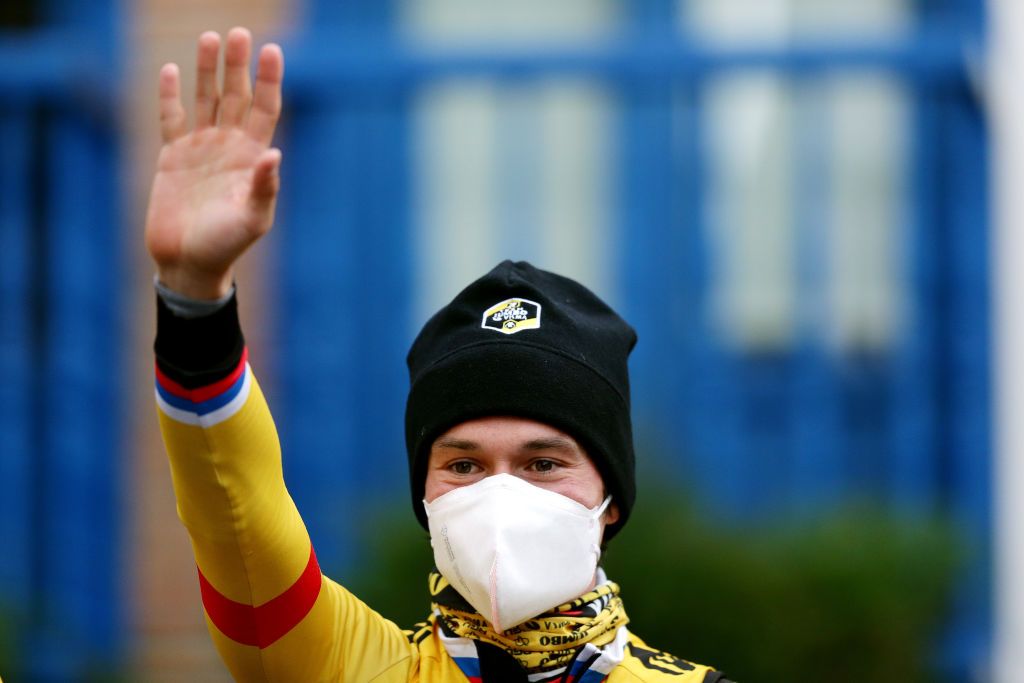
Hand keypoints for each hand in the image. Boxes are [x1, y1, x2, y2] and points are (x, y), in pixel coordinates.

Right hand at [145, 27, 283, 298]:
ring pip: (206, 99)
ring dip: (208, 70)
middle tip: (238, 33)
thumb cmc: (226, 245)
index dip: (269, 80)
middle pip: (236, 96)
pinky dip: (170, 95)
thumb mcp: (251, 219)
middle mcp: (229, 147)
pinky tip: (170, 69)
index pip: (265, 109)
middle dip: (238, 65)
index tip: (272, 50)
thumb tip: (274, 153)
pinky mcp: (172, 157)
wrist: (189, 263)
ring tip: (209, 37)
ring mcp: (201, 149)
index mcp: (253, 158)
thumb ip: (263, 187)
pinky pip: (172, 119)